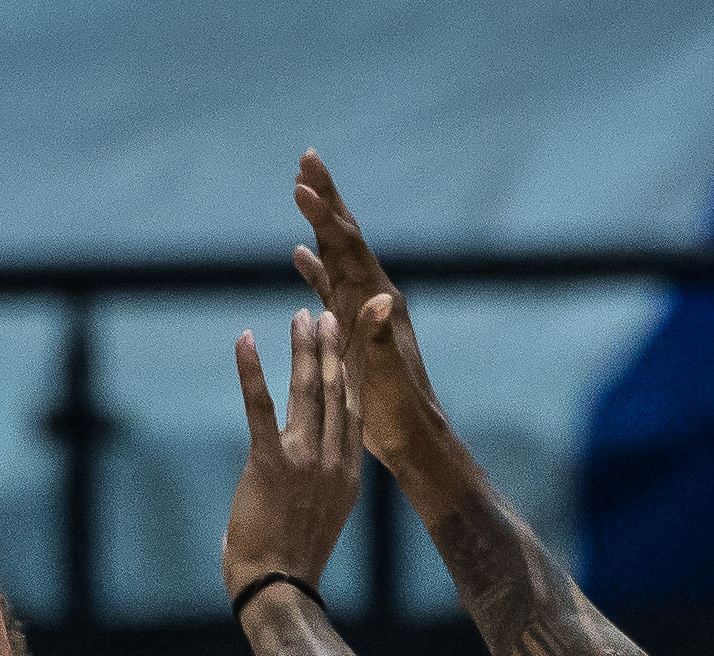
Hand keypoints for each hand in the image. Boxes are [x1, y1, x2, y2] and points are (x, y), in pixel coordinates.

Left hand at [224, 308, 362, 604]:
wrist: (280, 589)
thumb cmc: (290, 564)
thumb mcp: (317, 521)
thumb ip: (312, 491)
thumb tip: (292, 484)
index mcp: (347, 476)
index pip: (353, 413)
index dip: (352, 375)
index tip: (349, 348)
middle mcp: (333, 463)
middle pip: (336, 393)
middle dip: (331, 350)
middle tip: (326, 317)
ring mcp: (305, 461)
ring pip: (307, 391)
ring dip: (303, 349)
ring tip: (300, 317)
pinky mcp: (271, 464)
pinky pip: (260, 407)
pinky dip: (251, 371)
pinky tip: (245, 340)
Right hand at [291, 150, 448, 465]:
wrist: (413, 439)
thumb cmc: (400, 415)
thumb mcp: (389, 379)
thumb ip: (382, 339)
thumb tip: (381, 299)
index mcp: (380, 304)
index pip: (349, 248)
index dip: (325, 215)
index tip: (301, 183)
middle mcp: (374, 298)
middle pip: (345, 238)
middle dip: (327, 198)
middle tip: (306, 158)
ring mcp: (365, 312)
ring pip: (337, 256)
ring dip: (320, 223)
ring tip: (302, 190)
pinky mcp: (355, 329)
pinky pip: (331, 287)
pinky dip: (316, 266)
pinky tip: (300, 254)